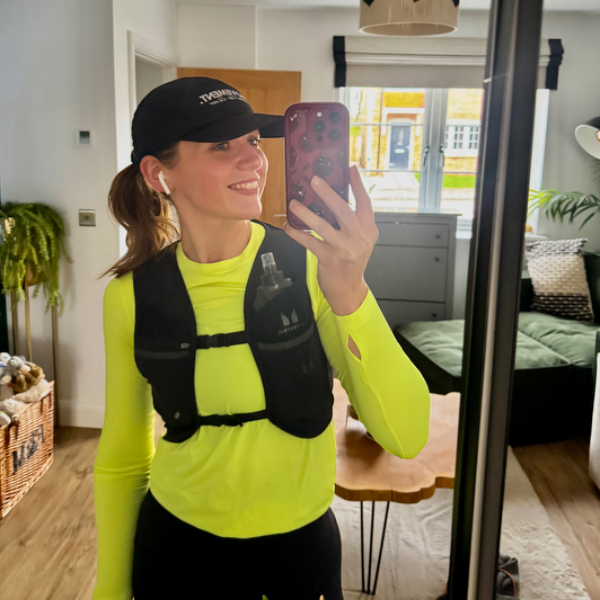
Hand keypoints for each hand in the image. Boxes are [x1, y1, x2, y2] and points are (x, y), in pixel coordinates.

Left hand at [283, 165, 378, 315]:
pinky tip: (288, 227)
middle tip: (314, 180)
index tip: (351, 168)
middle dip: (328, 194)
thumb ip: (353, 223)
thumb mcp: (360, 241)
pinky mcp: (330, 259)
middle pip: (343, 210)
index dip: (358, 185)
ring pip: (323, 226)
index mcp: (369, 230)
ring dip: (306, 213)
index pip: (365, 203)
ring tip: (294, 203)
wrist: (349, 289)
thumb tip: (333, 198)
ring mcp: (345, 249)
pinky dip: (297, 234)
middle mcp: (359, 238)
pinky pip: (310, 242)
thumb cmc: (351, 261)